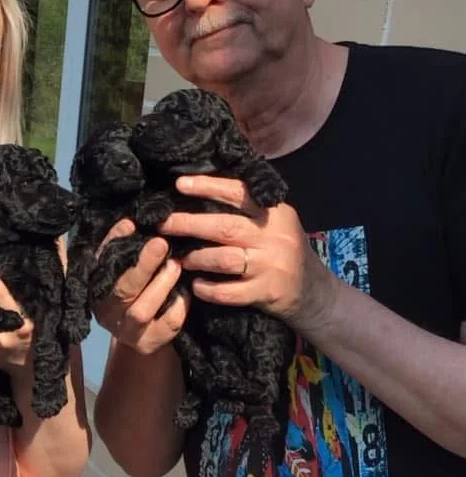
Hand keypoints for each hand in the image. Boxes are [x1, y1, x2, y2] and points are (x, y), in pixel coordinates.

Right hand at [92, 219, 188, 355]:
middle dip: (143, 265)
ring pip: (142, 310)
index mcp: (96, 288)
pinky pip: (166, 325)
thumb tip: (131, 223)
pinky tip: (185, 292)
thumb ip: (124, 248)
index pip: (100, 263)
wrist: (143, 333)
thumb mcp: (124, 269)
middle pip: (123, 289)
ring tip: (176, 265)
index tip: (131, 224)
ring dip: (161, 285)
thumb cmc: (135, 290)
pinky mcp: (148, 344)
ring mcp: (127, 331)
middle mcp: (106, 312)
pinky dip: (178, 307)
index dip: (114, 243)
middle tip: (161, 243)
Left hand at [159, 176, 336, 330]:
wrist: (314, 292)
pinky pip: (229, 292)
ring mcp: (270, 266)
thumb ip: (248, 207)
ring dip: (197, 259)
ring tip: (182, 259)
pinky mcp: (266, 292)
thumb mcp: (276, 221)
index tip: (179, 184)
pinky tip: (197, 286)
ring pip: (224, 260)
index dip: (207, 187)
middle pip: (224, 227)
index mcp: (275, 212)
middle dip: (188, 223)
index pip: (238, 193)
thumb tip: (201, 188)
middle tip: (162, 223)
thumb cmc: (285, 249)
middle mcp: (273, 236)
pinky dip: (208, 289)